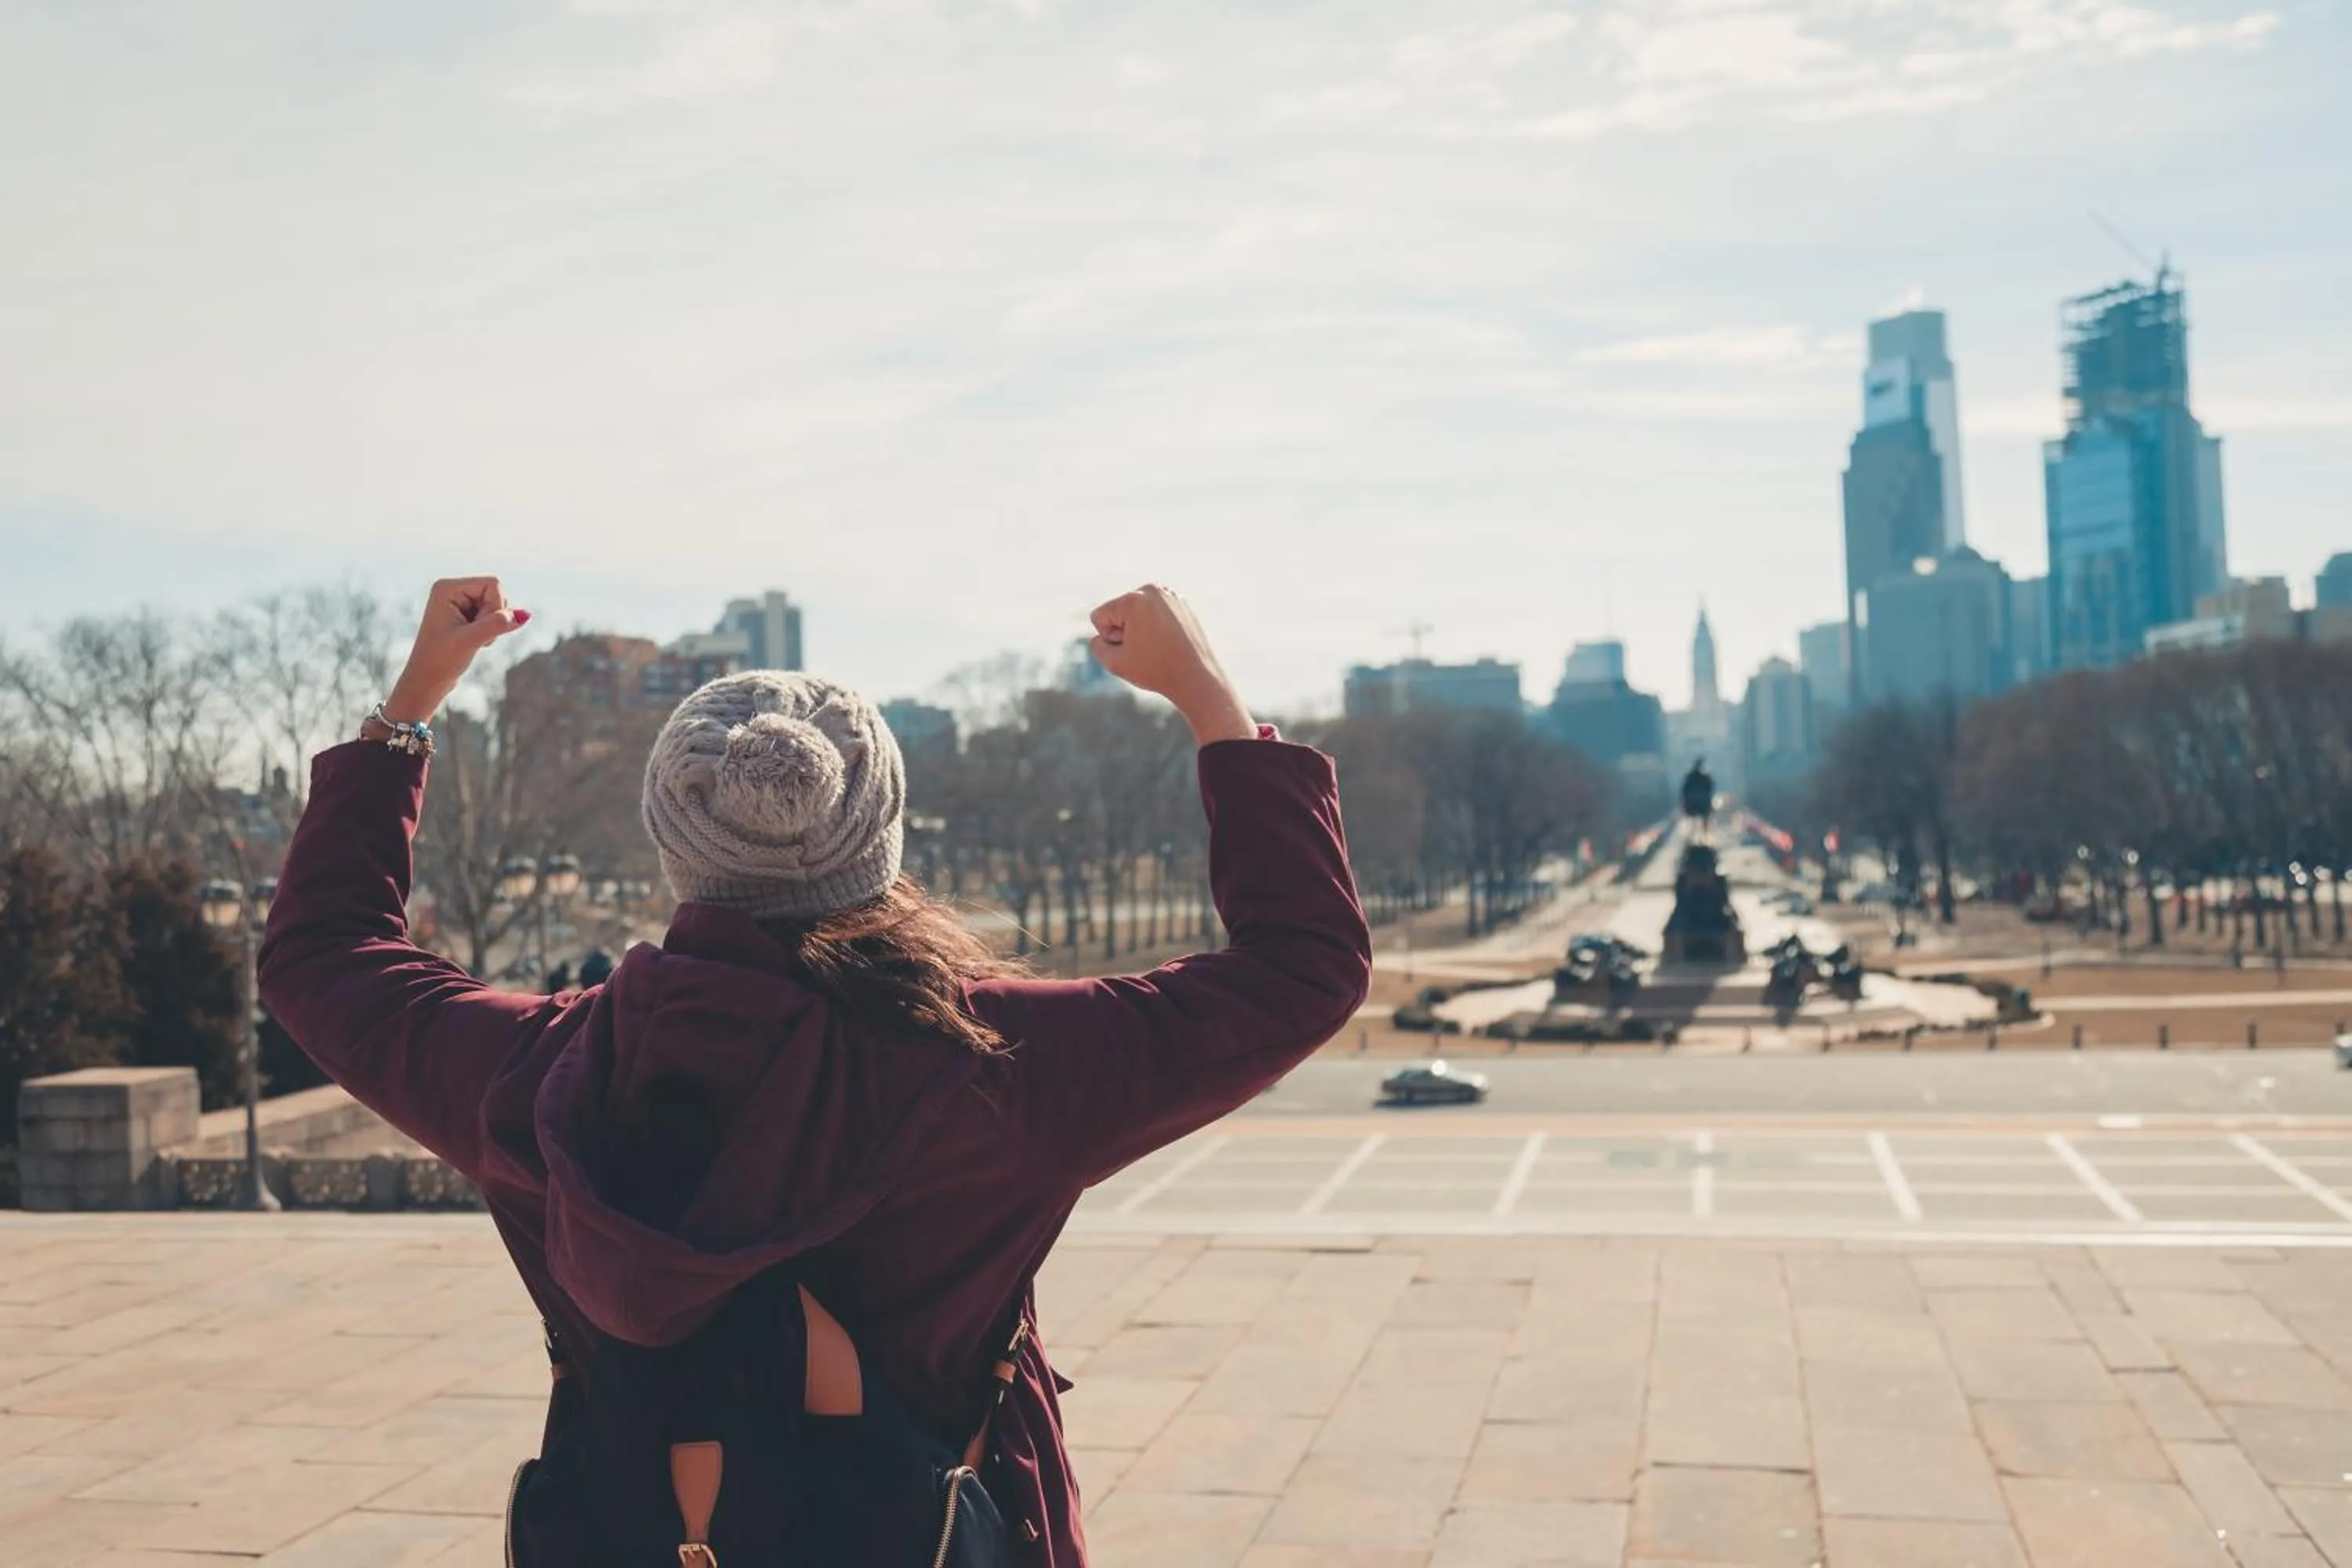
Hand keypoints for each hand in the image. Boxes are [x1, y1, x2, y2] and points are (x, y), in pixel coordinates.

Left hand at [383, 577, 530, 722]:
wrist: (425, 681)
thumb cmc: (440, 660)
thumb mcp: (471, 640)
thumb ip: (498, 624)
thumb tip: (526, 614)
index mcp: (447, 588)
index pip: (492, 584)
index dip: (495, 607)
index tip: (478, 628)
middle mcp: (452, 590)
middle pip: (496, 593)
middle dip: (493, 617)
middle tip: (474, 636)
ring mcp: (458, 602)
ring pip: (497, 606)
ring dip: (493, 626)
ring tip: (473, 640)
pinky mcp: (465, 615)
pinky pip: (493, 615)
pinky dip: (491, 631)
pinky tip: (474, 642)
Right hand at [1088, 584, 1254, 744]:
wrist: (1197, 678)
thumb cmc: (1156, 671)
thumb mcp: (1115, 663)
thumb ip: (1097, 646)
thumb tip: (1101, 636)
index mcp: (1133, 599)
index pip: (1100, 616)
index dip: (1109, 638)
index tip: (1131, 649)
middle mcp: (1152, 590)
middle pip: (1118, 611)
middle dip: (1124, 630)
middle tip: (1147, 649)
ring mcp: (1170, 594)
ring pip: (1137, 611)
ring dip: (1139, 628)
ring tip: (1158, 645)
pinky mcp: (1182, 602)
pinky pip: (1155, 612)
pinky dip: (1156, 626)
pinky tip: (1168, 641)